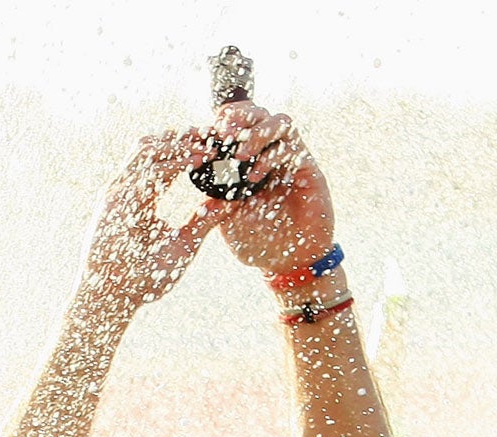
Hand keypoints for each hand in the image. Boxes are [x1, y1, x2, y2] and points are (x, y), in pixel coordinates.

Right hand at [80, 132, 230, 314]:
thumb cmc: (143, 278)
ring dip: (179, 143)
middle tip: (210, 132)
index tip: (210, 143)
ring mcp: (118, 194)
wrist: (115, 297)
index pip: (160, 161)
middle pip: (151, 147)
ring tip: (206, 143)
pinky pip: (147, 172)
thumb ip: (203, 221)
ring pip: (147, 150)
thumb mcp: (184, 244)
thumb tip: (228, 204)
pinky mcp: (116, 202)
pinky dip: (173, 162)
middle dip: (181, 137)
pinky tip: (195, 160)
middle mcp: (126, 191)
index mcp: (139, 198)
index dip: (183, 147)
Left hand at [204, 105, 335, 275]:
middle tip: (225, 132)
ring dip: (258, 132)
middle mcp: (270, 151)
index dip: (224, 120)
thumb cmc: (258, 242)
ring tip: (240, 153)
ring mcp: (291, 158)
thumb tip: (189, 186)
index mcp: (249, 158)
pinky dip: (272, 156)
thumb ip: (212, 202)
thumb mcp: (227, 220)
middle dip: (241, 117)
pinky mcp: (308, 169)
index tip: (208, 131)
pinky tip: (256, 176)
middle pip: (258, 113)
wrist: (290, 262)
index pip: (238, 123)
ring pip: (279, 121)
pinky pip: (293, 148)